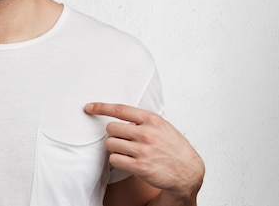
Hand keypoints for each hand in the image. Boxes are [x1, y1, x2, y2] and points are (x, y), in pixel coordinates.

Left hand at [84, 103, 203, 198]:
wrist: (189, 172)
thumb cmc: (174, 147)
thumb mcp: (163, 126)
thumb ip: (143, 120)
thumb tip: (119, 115)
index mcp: (152, 120)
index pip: (120, 109)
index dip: (101, 107)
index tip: (89, 107)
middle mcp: (147, 133)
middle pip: (111, 128)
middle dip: (114, 134)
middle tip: (124, 140)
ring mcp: (143, 150)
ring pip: (110, 144)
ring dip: (114, 148)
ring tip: (128, 151)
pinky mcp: (140, 167)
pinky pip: (114, 159)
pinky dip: (117, 160)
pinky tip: (127, 161)